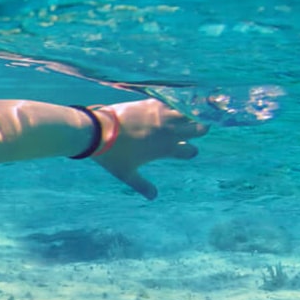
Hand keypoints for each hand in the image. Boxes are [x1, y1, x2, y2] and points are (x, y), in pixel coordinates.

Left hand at [93, 99, 208, 199]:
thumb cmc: (112, 155)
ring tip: (182, 117)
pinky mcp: (152, 103)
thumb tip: (153, 197)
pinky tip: (165, 108)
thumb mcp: (126, 174)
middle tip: (190, 131)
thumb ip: (142, 185)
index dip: (188, 152)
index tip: (180, 150)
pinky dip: (172, 105)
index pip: (191, 151)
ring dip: (188, 116)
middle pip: (200, 129)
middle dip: (198, 131)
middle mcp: (170, 131)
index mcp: (167, 149)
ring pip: (189, 113)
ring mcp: (162, 115)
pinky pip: (171, 102)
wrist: (99, 132)